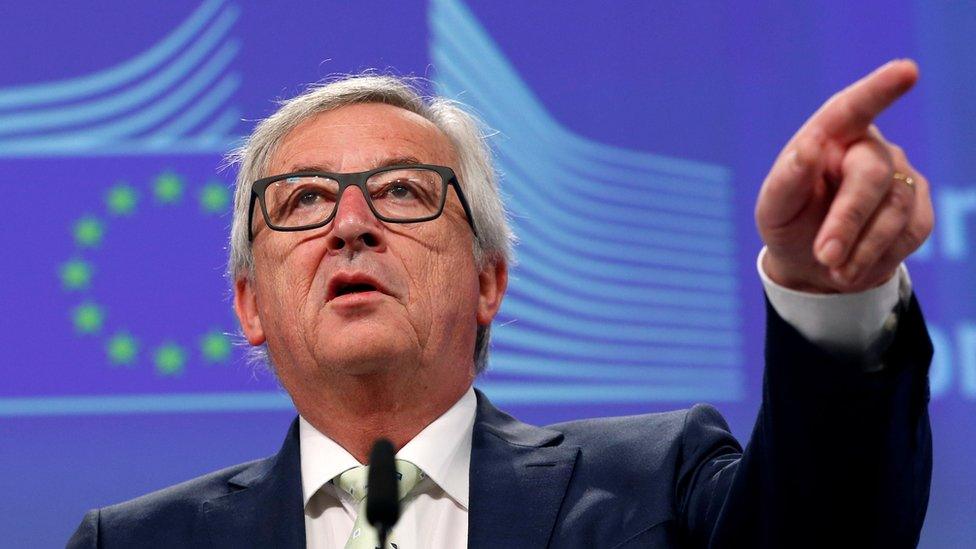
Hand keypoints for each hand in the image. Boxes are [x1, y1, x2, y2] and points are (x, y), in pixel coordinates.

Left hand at [755, 60, 933, 293]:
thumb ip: (786, 180)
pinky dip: (879, 257)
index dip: (879, 89)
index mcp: (828, 137)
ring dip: (862, 248)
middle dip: (847, 221)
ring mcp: (900, 176)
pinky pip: (911, 233)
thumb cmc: (789, 224)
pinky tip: (855, 266)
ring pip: (894, 210)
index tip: (907, 71)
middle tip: (824, 256)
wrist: (814, 264)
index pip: (852, 108)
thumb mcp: (774, 209)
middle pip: (870, 176)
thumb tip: (808, 148)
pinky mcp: (920, 209)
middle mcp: (868, 148)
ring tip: (833, 270)